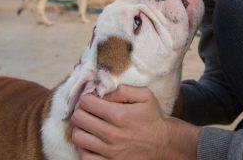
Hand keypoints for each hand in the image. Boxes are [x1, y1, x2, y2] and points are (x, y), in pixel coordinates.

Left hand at [71, 85, 199, 159]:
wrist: (164, 144)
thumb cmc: (153, 118)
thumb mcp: (145, 95)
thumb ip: (124, 89)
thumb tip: (103, 93)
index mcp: (119, 115)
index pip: (86, 102)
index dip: (87, 98)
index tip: (92, 100)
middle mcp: (112, 133)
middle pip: (78, 118)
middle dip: (81, 111)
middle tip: (88, 111)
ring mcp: (109, 151)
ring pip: (78, 137)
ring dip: (81, 129)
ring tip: (89, 125)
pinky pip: (84, 157)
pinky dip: (84, 148)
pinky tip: (92, 141)